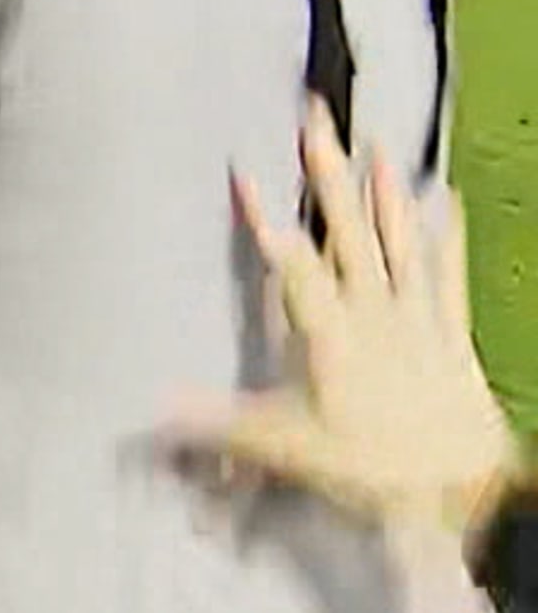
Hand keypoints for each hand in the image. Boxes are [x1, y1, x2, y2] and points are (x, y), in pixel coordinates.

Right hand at [174, 105, 523, 553]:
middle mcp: (374, 314)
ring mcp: (415, 317)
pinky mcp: (448, 330)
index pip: (290, 263)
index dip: (265, 217)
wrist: (460, 490)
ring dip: (385, 191)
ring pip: (397, 241)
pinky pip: (446, 271)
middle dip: (328, 174)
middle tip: (317, 123)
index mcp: (330, 335)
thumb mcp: (284, 447)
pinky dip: (447, 232)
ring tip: (374, 145)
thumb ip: (215, 423)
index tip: (244, 173)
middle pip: (348, 232)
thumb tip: (152, 410)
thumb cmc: (376, 467)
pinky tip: (446, 197)